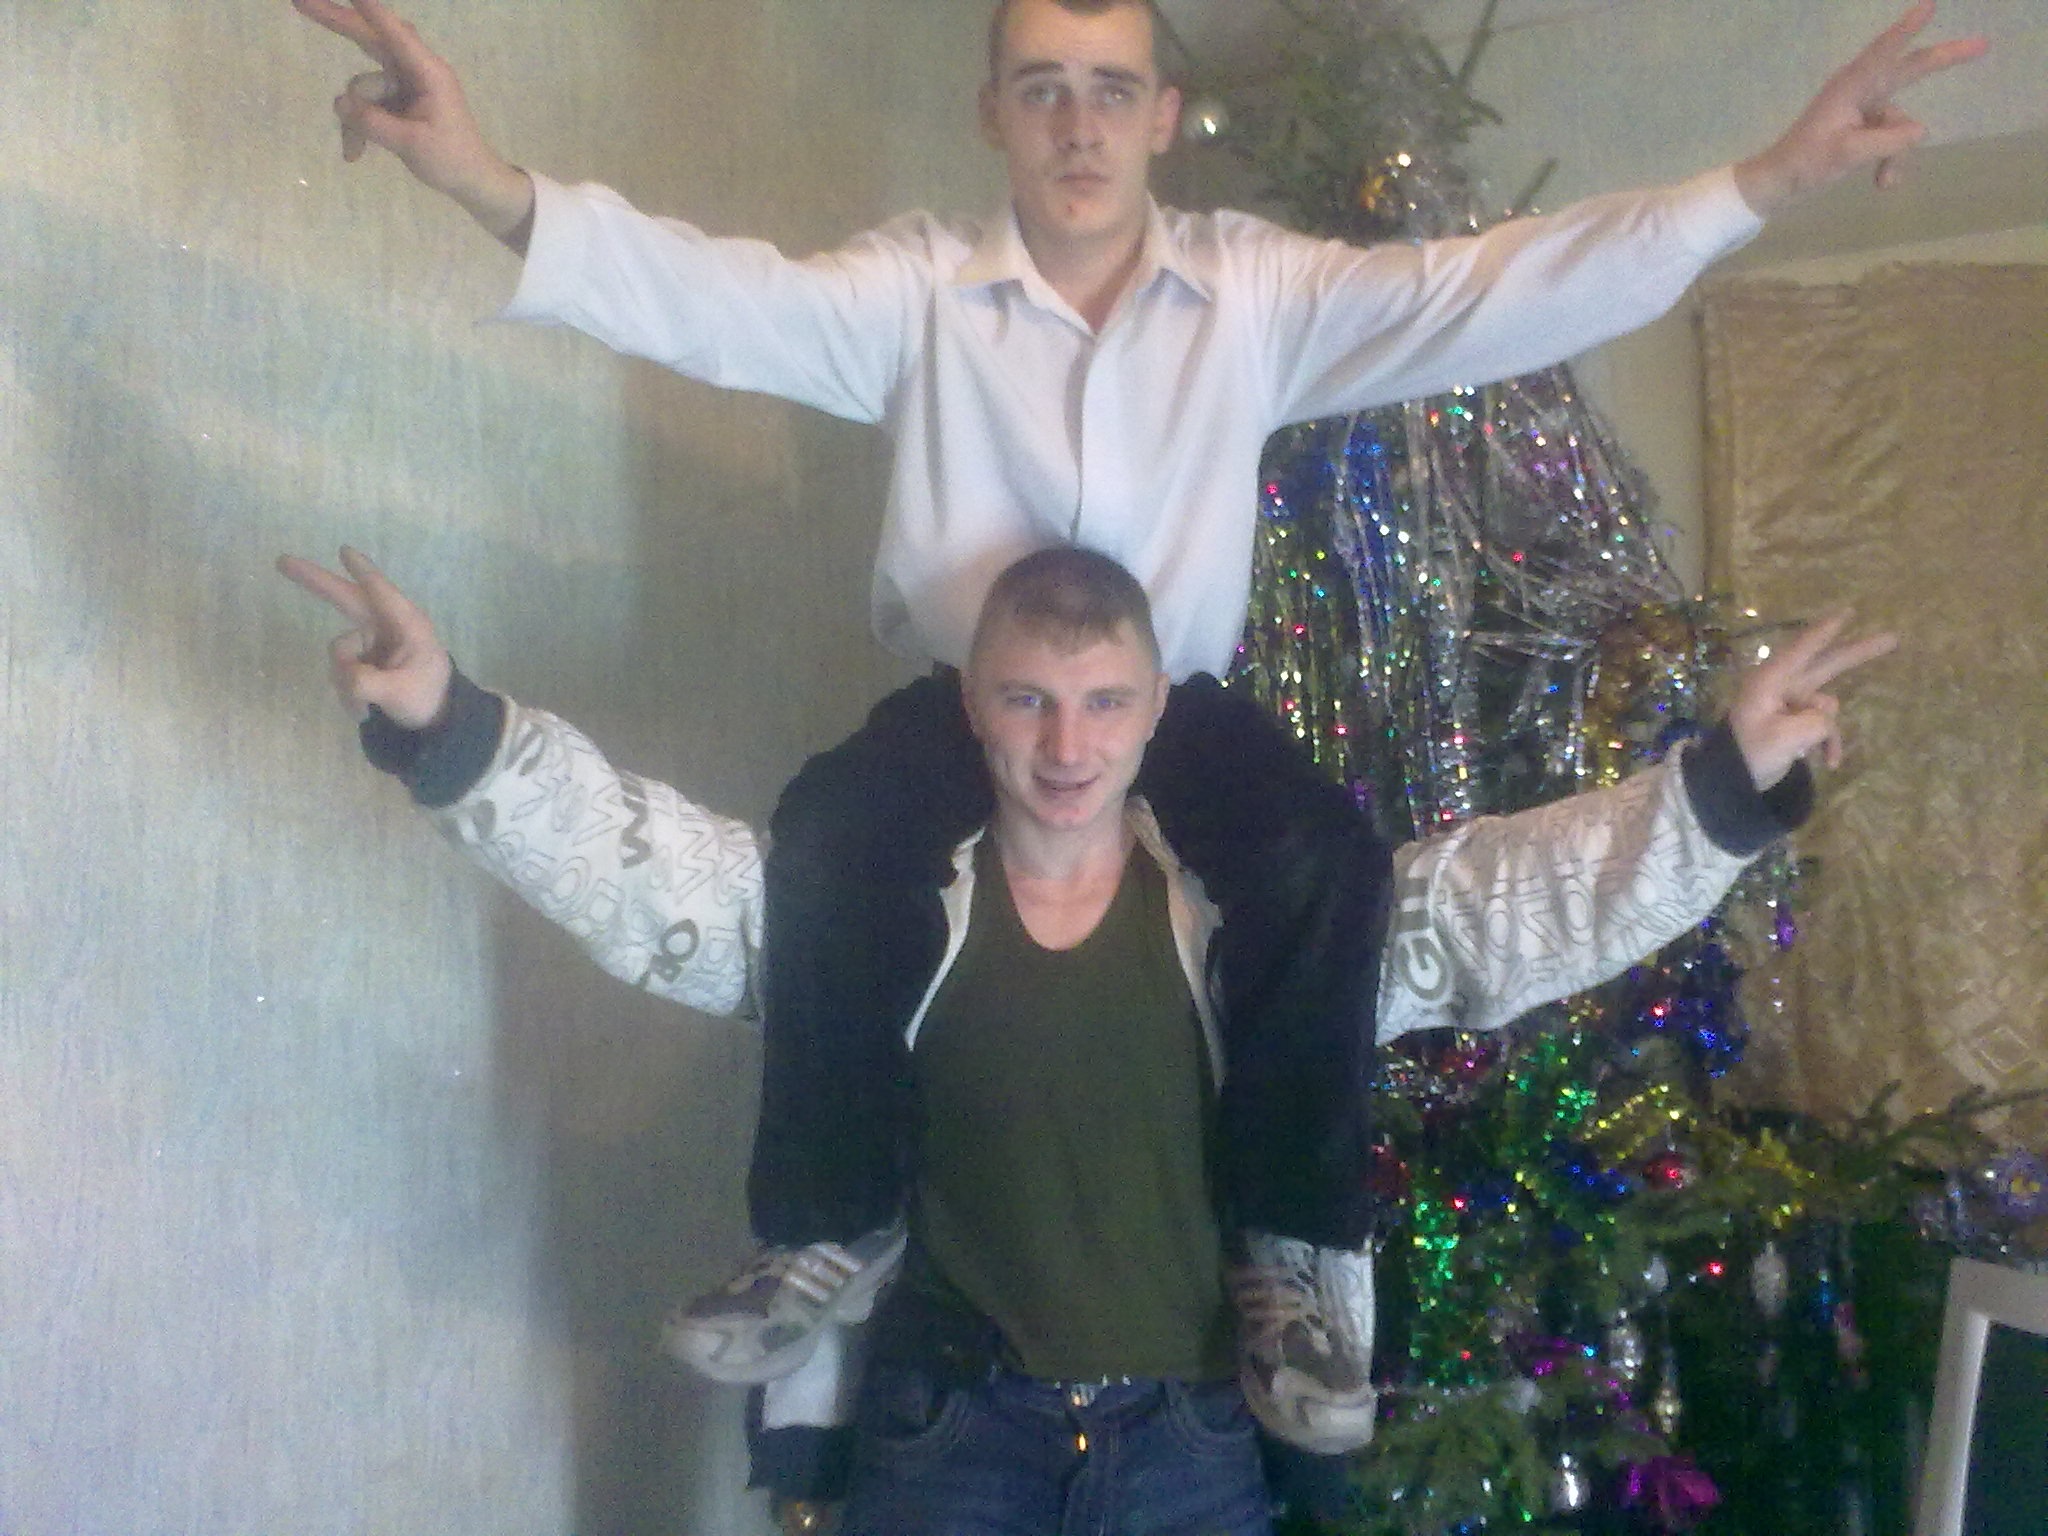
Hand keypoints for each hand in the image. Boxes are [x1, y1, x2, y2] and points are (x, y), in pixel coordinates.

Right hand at [278, 546, 453, 729]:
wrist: (432, 716)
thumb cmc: (427, 696)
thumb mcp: (401, 694)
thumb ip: (368, 683)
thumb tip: (343, 673)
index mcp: (407, 625)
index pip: (382, 593)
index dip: (363, 572)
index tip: (345, 550)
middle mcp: (386, 626)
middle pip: (346, 598)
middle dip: (316, 581)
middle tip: (282, 561)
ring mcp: (370, 642)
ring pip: (339, 654)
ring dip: (345, 681)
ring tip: (366, 706)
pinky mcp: (360, 658)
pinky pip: (340, 670)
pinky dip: (347, 691)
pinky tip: (363, 708)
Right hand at [293, 0, 534, 243]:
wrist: (470, 180)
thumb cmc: (451, 159)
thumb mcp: (412, 145)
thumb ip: (374, 123)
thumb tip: (340, 103)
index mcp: (428, 72)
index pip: (395, 32)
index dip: (370, 9)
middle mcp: (414, 70)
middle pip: (369, 39)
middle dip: (336, 21)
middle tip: (300, 1)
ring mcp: (403, 83)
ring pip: (362, 87)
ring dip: (354, 119)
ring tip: (355, 151)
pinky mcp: (395, 99)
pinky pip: (365, 105)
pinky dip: (357, 128)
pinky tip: (354, 155)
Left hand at [1727, 610, 1896, 791]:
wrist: (1731, 783)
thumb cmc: (1751, 756)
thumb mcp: (1785, 740)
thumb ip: (1816, 722)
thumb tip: (1827, 715)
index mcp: (1769, 682)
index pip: (1802, 650)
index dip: (1825, 631)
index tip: (1847, 612)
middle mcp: (1779, 685)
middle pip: (1825, 664)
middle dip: (1857, 653)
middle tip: (1892, 638)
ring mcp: (1788, 703)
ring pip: (1826, 704)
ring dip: (1830, 731)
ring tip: (1826, 756)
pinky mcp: (1793, 720)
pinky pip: (1821, 724)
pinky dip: (1826, 741)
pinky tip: (1828, 763)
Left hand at [1733, 2, 1987, 215]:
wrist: (1780, 182)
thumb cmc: (1806, 163)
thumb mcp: (1849, 153)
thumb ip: (1888, 141)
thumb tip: (1920, 130)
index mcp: (1851, 86)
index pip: (1885, 51)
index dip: (1908, 29)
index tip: (1929, 5)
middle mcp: (1860, 90)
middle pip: (1910, 70)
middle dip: (1944, 60)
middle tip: (1983, 45)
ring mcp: (1863, 109)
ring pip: (1901, 125)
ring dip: (1897, 154)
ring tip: (1883, 183)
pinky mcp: (1863, 126)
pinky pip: (1891, 140)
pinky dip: (1890, 161)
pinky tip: (1881, 184)